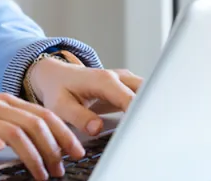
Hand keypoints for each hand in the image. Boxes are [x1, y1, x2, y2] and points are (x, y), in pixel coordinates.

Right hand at [0, 94, 85, 179]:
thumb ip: (13, 127)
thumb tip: (44, 146)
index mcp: (5, 102)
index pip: (44, 115)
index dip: (64, 134)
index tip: (77, 152)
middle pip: (36, 123)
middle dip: (55, 147)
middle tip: (62, 168)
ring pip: (16, 130)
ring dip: (34, 154)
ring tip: (42, 172)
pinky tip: (1, 150)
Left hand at [28, 57, 143, 137]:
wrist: (55, 75)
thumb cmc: (57, 89)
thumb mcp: (60, 106)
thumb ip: (79, 117)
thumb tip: (97, 128)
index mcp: (105, 81)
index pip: (132, 100)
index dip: (140, 118)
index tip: (144, 134)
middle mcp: (118, 78)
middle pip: (148, 93)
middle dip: (154, 112)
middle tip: (154, 134)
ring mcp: (125, 80)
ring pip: (150, 92)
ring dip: (153, 110)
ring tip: (152, 131)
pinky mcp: (127, 87)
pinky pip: (145, 96)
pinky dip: (148, 108)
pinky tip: (147, 125)